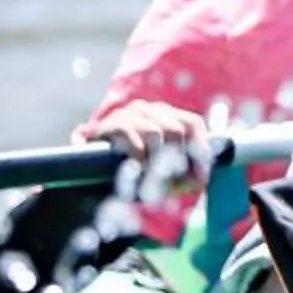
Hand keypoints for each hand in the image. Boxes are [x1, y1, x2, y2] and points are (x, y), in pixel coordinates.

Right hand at [74, 99, 213, 198]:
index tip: (200, 176)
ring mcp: (129, 114)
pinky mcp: (112, 124)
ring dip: (156, 163)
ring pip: (156, 134)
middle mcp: (149, 109)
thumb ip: (183, 174)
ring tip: (152, 179)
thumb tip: (202, 178)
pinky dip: (139, 161)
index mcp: (165, 115)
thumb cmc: (133, 174)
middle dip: (178, 160)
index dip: (200, 150)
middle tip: (173, 183)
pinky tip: (137, 172)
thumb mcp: (162, 174)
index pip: (193, 124)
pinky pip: (134, 142)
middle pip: (177, 130)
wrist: (90, 177)